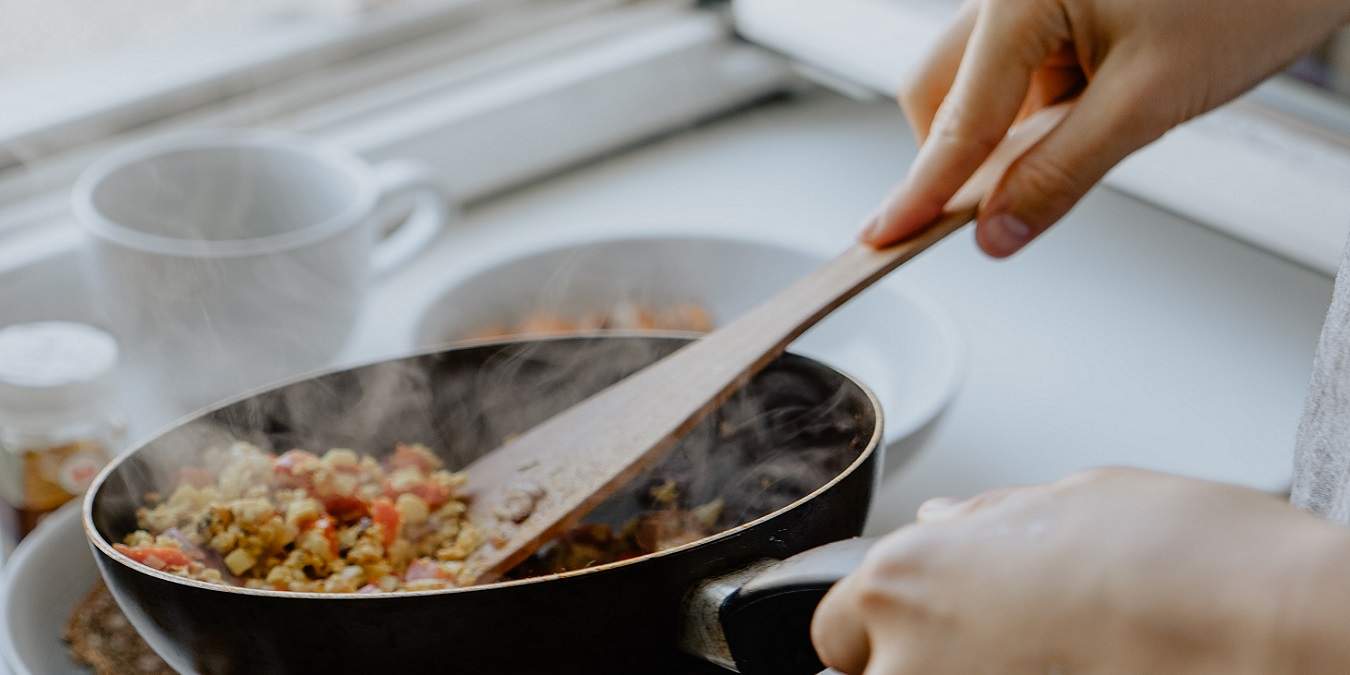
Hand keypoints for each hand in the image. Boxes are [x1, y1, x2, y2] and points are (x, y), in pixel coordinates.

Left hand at [812, 468, 1349, 673]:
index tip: (928, 631)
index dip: (887, 630)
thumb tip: (947, 524)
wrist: (1279, 639)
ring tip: (1055, 667)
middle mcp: (910, 659)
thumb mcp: (1078, 502)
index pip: (840, 630)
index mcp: (908, 577)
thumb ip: (989, 523)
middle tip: (1006, 654)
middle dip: (923, 667)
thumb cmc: (1192, 562)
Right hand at [863, 0, 1349, 256]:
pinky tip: (1100, 107)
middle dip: (959, 153)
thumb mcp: (1152, 100)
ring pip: (981, 79)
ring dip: (1012, 129)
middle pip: (941, 87)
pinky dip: (1044, 104)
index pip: (956, 118)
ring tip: (1096, 130)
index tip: (883, 236)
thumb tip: (998, 230)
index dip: (921, 190)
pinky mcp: (1060, 0)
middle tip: (990, 208)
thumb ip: (1062, 172)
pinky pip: (1022, 65)